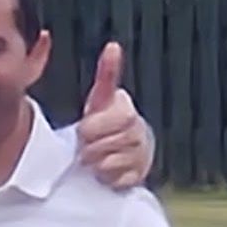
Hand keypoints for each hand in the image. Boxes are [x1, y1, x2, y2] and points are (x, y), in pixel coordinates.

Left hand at [75, 43, 154, 189]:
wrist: (120, 151)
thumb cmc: (106, 122)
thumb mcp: (102, 98)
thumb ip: (107, 74)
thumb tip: (113, 45)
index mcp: (128, 111)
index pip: (105, 122)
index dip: (91, 129)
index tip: (84, 130)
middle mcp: (140, 132)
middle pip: (104, 145)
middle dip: (90, 148)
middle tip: (87, 146)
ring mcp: (142, 155)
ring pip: (108, 164)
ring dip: (96, 163)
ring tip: (96, 157)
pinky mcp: (139, 177)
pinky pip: (116, 181)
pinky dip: (107, 178)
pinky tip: (107, 171)